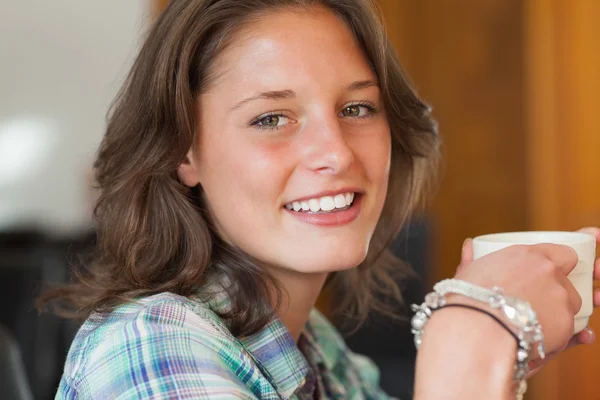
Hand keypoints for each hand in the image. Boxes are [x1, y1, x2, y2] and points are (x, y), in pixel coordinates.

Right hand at [458, 227, 599, 376]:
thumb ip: (472, 258)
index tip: (547, 276)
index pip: (564, 254)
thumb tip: (468, 245)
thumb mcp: (467, 273)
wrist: (475, 329)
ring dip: (555, 316)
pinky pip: (565, 331)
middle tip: (531, 306)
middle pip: (565, 283)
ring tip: (527, 326)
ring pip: (568, 308)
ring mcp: (560, 297)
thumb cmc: (466, 300)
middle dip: (553, 295)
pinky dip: (552, 337)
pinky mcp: (565, 323)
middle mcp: (548, 271)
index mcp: (527, 255)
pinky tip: (529, 338)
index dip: (558, 266)